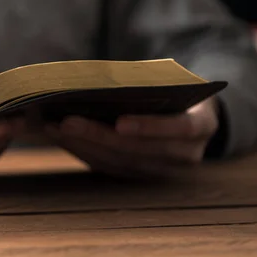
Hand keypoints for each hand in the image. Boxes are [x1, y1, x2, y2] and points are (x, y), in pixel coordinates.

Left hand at [46, 98, 219, 177]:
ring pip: (119, 162)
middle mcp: (186, 155)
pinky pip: (110, 167)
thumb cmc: (176, 91)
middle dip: (99, 136)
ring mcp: (163, 170)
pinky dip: (84, 152)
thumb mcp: (174, 84)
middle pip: (138, 151)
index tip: (120, 122)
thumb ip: (149, 86)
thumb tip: (98, 81)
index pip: (180, 129)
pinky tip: (62, 138)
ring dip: (83, 145)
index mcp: (202, 125)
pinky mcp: (141, 176)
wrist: (191, 116)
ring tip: (55, 128)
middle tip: (66, 122)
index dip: (150, 127)